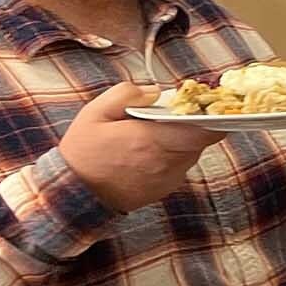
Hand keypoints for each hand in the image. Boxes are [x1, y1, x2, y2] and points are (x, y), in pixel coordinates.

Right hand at [58, 83, 225, 212]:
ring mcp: (168, 178)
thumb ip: (127, 94)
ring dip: (183, 141)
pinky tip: (150, 153)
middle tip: (175, 115)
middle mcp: (167, 162)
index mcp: (153, 139)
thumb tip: (155, 91)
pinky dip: (173, 157)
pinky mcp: (165, 189)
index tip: (202, 105)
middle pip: (201, 139)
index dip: (211, 115)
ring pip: (191, 153)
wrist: (74, 194)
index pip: (205, 129)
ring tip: (157, 134)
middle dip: (194, 125)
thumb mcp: (94, 113)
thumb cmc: (83, 153)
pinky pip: (180, 167)